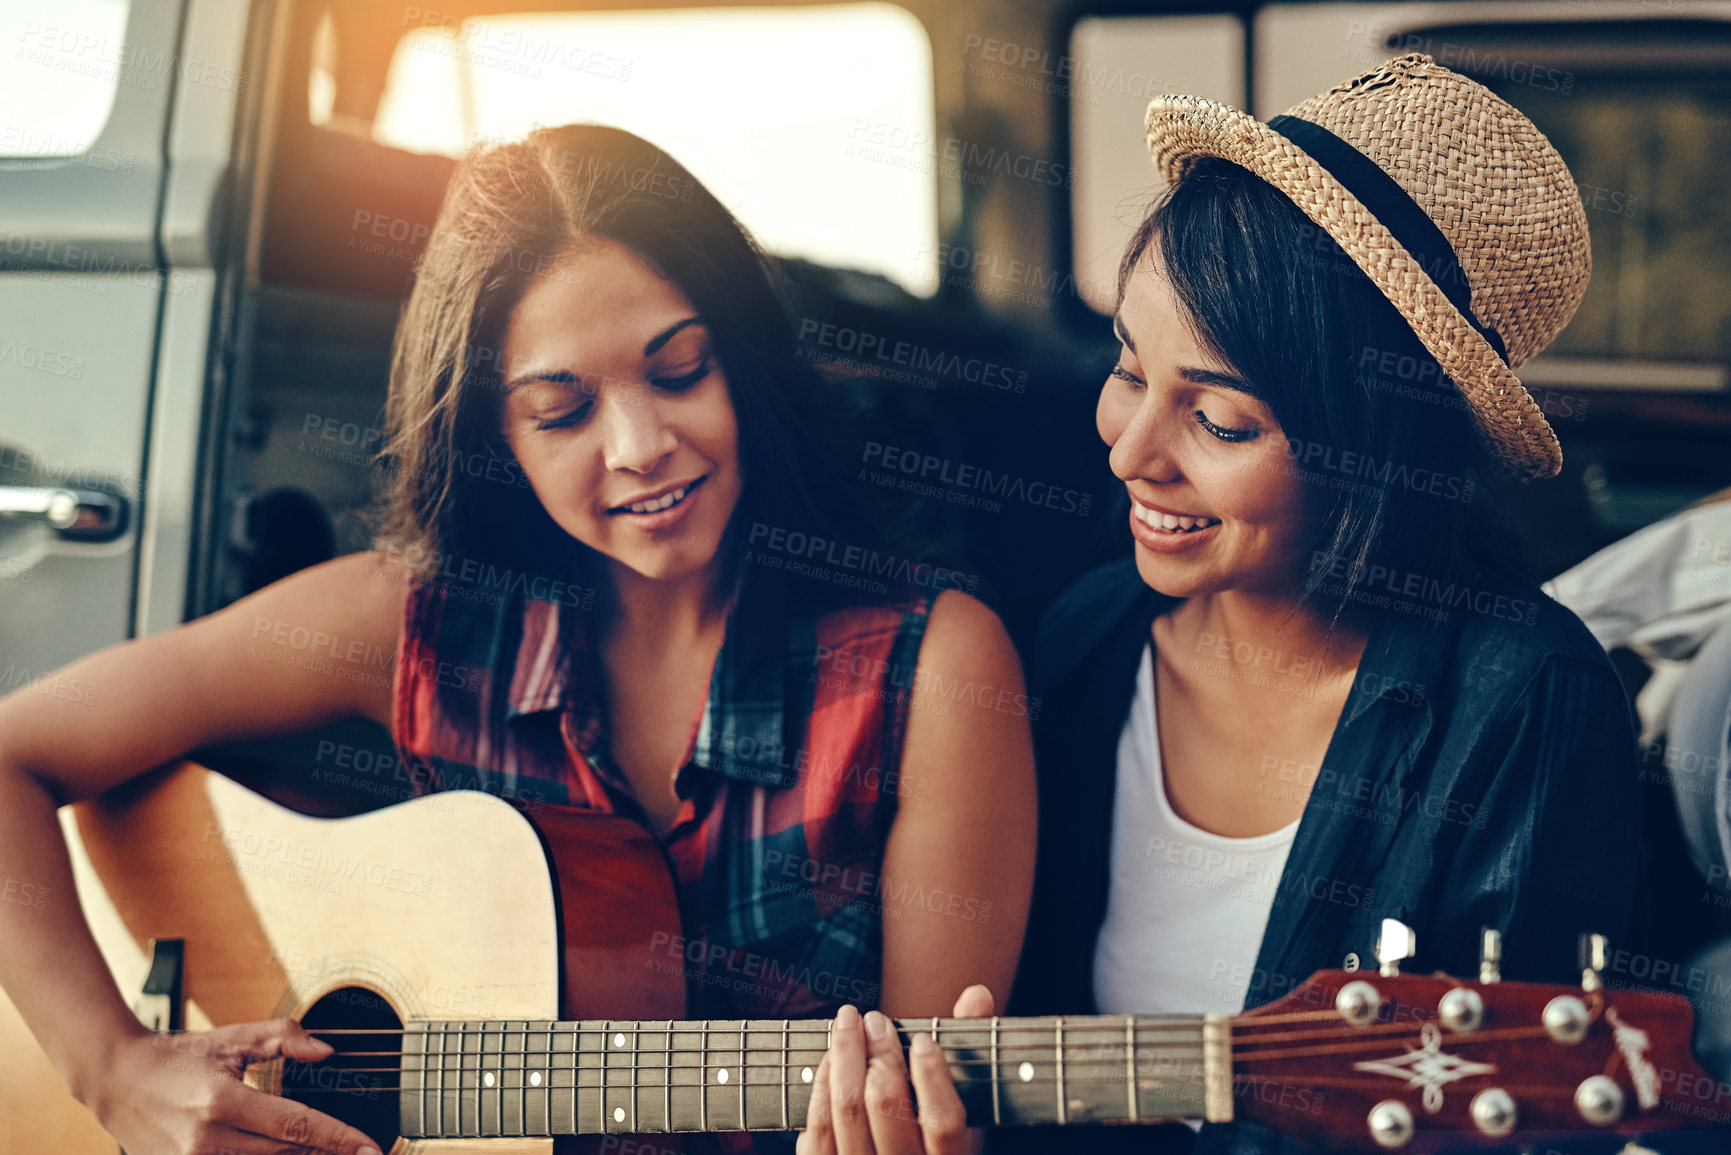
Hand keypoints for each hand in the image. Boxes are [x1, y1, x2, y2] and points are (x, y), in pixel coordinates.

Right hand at [90, 1018, 382, 1154]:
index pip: (296, 1125)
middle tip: (362, 1153)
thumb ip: (282, 1038)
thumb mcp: (231, 1039)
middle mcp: (208, 1140)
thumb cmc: (176, 1057)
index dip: (338, 1139)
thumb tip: (326, 1050)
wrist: (116, 1080)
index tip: (370, 1148)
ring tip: (329, 1153)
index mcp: (224, 1102)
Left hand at [798, 984, 993, 1154]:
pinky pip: (817, 1131)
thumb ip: (971, 1047)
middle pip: (885, 1106)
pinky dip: (821, 1087)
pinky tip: (830, 1060)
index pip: (944, 1122)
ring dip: (844, 1058)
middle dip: (879, 1053)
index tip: (923, 1040)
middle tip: (876, 1019)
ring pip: (846, 1112)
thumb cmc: (934, 1133)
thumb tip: (976, 994)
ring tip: (848, 1025)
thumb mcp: (963, 1106)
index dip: (933, 1077)